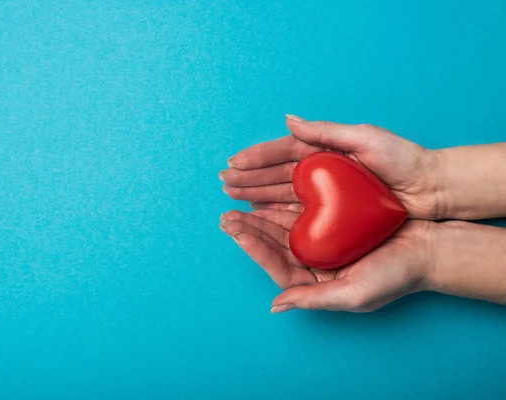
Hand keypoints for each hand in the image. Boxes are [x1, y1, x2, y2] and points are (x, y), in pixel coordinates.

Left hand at [220, 209, 435, 311]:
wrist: (429, 248)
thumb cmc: (396, 275)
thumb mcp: (355, 294)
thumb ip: (314, 299)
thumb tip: (276, 307)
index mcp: (317, 282)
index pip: (278, 267)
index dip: (255, 250)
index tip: (236, 231)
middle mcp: (315, 263)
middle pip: (274, 246)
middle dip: (249, 230)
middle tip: (226, 216)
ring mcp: (322, 242)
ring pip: (282, 228)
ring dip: (260, 216)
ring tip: (237, 204)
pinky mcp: (331, 223)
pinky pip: (300, 213)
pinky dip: (282, 204)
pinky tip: (265, 196)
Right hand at [221, 115, 439, 218]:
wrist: (428, 189)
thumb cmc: (402, 159)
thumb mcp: (365, 138)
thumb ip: (326, 131)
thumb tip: (288, 120)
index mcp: (324, 150)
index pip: (282, 152)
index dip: (257, 157)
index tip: (234, 162)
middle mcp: (320, 171)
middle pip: (276, 174)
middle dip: (249, 177)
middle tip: (225, 182)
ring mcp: (324, 192)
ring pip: (282, 193)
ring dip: (256, 194)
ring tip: (233, 196)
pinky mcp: (331, 213)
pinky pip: (296, 211)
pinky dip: (275, 211)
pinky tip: (258, 213)